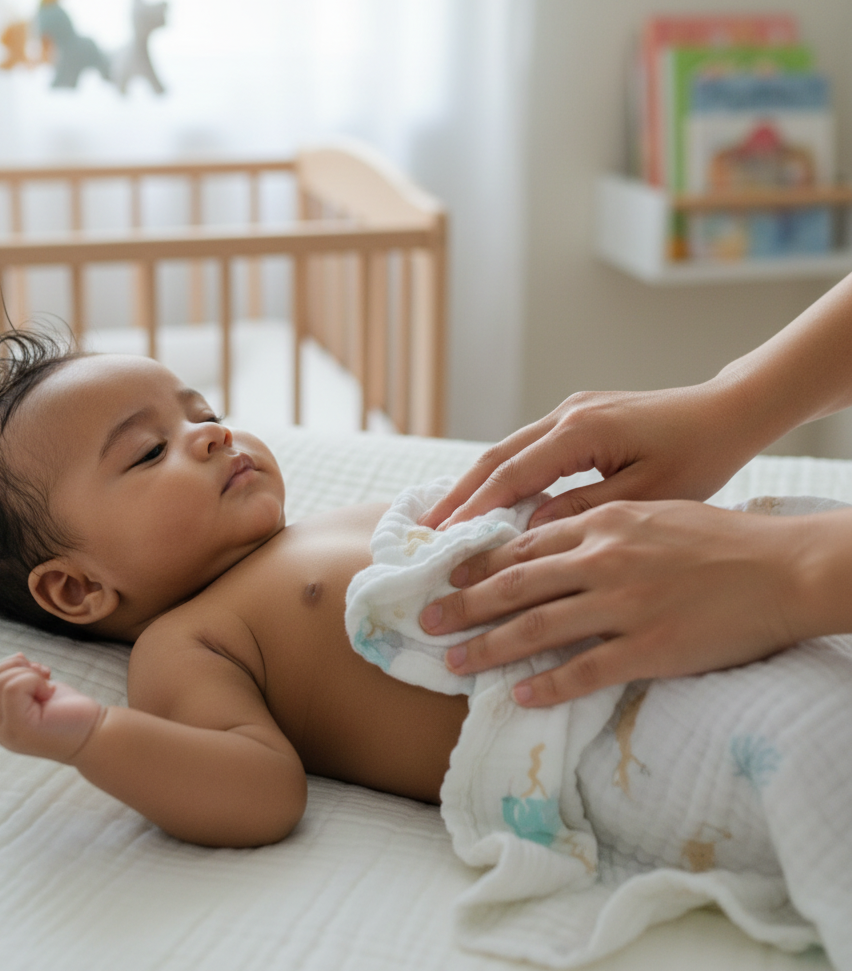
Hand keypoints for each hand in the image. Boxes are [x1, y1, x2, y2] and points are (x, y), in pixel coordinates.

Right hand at [0, 653, 104, 762]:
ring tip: (46, 686)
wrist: (96, 735)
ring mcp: (7, 732)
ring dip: (27, 673)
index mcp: (1, 722)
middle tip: (42, 675)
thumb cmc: (72, 712)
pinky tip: (50, 692)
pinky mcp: (21, 728)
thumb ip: (20, 682)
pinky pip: (12, 688)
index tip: (33, 671)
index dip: (6, 669)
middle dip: (14, 667)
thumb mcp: (40, 693)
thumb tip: (17, 657)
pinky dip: (33, 679)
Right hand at [419, 384, 759, 530]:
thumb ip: (585, 510)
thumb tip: (530, 526)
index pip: (512, 474)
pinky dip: (501, 475)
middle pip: (495, 456)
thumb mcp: (646, 495)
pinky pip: (527, 448)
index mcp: (582, 432)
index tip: (442, 539)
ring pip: (506, 449)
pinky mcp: (577, 417)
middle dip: (458, 494)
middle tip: (424, 530)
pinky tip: (488, 499)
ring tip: (444, 519)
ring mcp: (569, 411)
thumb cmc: (698, 456)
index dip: (474, 508)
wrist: (726, 412)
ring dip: (474, 484)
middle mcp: (566, 415)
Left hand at [419, 500, 804, 705]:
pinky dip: (547, 685)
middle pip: (516, 585)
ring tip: (454, 662)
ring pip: (537, 628)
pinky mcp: (649, 647)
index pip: (524, 544)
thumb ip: (597, 524)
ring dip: (488, 647)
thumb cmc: (717, 537)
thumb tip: (548, 539)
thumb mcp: (650, 510)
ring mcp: (624, 604)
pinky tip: (520, 696)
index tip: (446, 578)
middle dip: (464, 605)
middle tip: (427, 621)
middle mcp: (603, 559)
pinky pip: (585, 671)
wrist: (781, 567)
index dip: (479, 564)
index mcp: (603, 522)